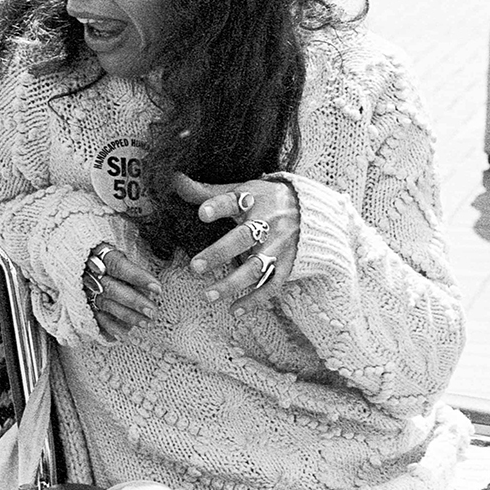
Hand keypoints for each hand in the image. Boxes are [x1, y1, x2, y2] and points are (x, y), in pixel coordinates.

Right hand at [82, 243, 161, 341]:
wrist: (73, 260)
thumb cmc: (104, 256)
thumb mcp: (114, 250)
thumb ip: (129, 264)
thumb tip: (152, 285)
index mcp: (96, 254)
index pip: (118, 265)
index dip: (138, 277)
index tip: (157, 288)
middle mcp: (88, 273)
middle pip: (111, 288)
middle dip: (134, 301)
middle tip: (153, 311)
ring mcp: (84, 291)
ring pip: (105, 304)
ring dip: (127, 316)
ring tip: (146, 323)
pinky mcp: (82, 305)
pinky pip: (95, 318)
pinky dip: (110, 327)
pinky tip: (125, 334)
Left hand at [173, 174, 298, 306]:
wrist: (314, 211)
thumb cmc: (267, 199)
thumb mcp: (242, 189)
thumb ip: (207, 191)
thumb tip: (175, 179)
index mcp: (253, 199)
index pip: (233, 201)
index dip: (218, 206)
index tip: (201, 213)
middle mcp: (268, 222)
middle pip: (243, 238)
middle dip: (219, 253)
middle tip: (194, 267)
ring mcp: (279, 245)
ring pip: (256, 267)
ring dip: (232, 284)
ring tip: (207, 296)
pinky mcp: (288, 264)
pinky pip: (271, 285)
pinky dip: (254, 300)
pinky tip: (234, 310)